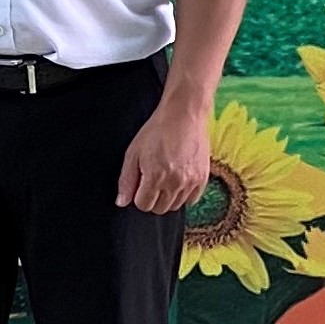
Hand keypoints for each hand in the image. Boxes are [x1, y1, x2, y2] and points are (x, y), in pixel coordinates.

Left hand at [116, 91, 210, 214]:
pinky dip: (184, 194)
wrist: (184, 115)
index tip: (141, 184)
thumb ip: (126, 179)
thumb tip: (121, 202)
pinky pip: (192, 200)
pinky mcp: (203, 178)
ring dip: (168, 197)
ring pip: (175, 206)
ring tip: (166, 177)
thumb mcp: (134, 152)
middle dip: (152, 198)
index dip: (139, 195)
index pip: (143, 205)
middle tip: (153, 180)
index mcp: (155, 177)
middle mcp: (175, 183)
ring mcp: (191, 182)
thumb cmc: (157, 130)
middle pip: (160, 208)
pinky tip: (179, 179)